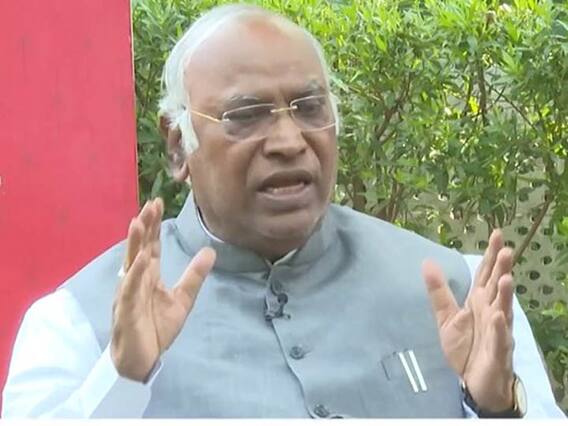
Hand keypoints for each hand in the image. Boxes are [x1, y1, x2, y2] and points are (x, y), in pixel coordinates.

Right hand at [111, 198, 215, 381]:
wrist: (143, 359)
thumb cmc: (156, 328)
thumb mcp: (182, 299)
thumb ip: (194, 275)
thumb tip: (211, 251)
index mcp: (149, 275)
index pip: (152, 245)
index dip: (154, 225)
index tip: (157, 203)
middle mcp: (137, 279)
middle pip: (141, 247)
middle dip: (145, 225)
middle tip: (151, 203)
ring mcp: (129, 292)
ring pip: (131, 263)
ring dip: (135, 242)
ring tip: (139, 221)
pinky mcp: (127, 309)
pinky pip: (131, 288)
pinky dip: (135, 273)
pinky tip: (141, 258)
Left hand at [422, 230, 514, 411]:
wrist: (473, 382)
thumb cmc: (465, 347)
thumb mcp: (446, 317)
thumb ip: (438, 291)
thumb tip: (427, 261)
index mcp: (478, 302)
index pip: (485, 274)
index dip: (491, 255)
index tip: (498, 234)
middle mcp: (491, 312)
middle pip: (496, 286)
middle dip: (502, 268)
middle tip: (507, 248)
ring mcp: (497, 331)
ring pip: (503, 309)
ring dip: (505, 294)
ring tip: (506, 277)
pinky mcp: (497, 351)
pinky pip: (499, 338)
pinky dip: (500, 327)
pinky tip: (499, 316)